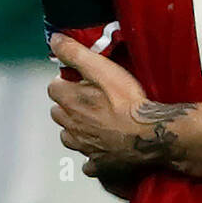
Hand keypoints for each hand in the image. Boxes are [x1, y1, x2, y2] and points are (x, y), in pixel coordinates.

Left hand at [48, 33, 188, 179]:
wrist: (148, 134)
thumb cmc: (127, 101)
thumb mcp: (102, 69)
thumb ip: (76, 54)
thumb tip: (55, 40)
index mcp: (69, 102)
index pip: (54, 87)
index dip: (66, 81)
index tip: (81, 78)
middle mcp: (70, 126)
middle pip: (58, 112)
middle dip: (68, 104)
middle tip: (89, 97)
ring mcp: (83, 146)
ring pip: (69, 135)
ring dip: (76, 127)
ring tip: (95, 119)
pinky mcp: (97, 162)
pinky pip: (88, 159)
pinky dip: (91, 153)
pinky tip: (102, 146)